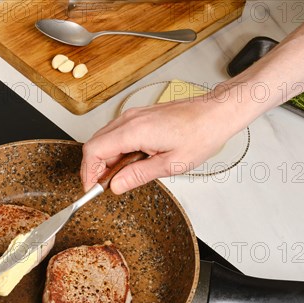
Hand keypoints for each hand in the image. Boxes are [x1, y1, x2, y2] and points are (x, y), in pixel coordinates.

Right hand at [80, 92, 245, 193]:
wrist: (215, 113)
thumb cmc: (201, 134)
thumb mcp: (171, 165)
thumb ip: (138, 175)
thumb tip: (116, 186)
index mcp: (134, 131)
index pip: (94, 150)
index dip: (88, 172)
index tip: (92, 189)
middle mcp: (129, 120)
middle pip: (94, 144)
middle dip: (94, 168)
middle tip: (104, 188)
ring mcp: (133, 116)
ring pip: (104, 139)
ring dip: (105, 160)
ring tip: (118, 178)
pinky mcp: (138, 117)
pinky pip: (116, 134)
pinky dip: (114, 151)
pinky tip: (127, 164)